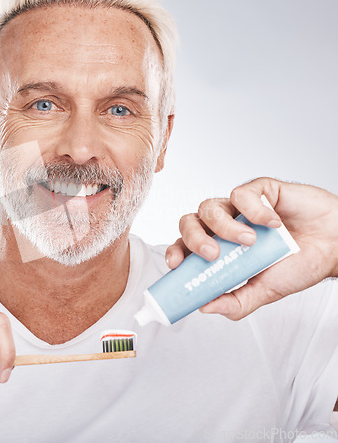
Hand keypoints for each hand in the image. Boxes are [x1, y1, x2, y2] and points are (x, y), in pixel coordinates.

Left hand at [166, 177, 337, 319]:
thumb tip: (205, 307)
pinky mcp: (257, 191)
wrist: (336, 246)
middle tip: (213, 254)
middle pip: (189, 223)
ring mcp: (238, 208)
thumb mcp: (265, 291)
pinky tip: (273, 223)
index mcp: (219, 247)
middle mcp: (223, 225)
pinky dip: (253, 209)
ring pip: (210, 207)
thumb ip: (236, 301)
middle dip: (194, 239)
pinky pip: (241, 193)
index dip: (175, 251)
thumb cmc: (299, 264)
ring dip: (225, 226)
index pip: (185, 245)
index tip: (176, 264)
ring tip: (250, 241)